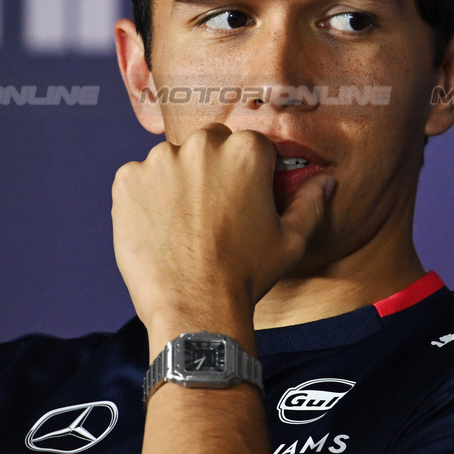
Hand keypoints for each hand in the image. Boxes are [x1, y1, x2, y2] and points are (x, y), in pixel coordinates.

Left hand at [112, 124, 333, 348]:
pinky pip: (138, 179)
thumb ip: (310, 203)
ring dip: (178, 182)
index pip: (251, 147)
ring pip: (173, 161)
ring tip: (185, 225)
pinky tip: (159, 228)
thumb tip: (326, 182)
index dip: (251, 175)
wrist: (194, 308)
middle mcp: (202, 145)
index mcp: (247, 151)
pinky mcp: (127, 180)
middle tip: (213, 213)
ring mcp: (159, 161)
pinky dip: (146, 197)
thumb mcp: (291, 241)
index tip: (244, 201)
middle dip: (213, 170)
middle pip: (210, 145)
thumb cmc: (246, 275)